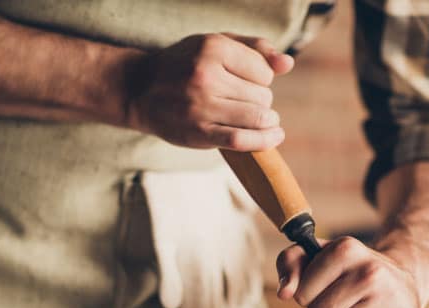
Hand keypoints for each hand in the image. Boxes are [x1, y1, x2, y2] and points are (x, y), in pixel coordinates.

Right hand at [126, 33, 293, 149]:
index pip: (264, 71)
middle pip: (263, 96)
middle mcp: (206, 75)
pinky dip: (265, 141)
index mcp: (212, 48)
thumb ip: (255, 49)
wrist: (140, 89)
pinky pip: (242, 140)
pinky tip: (274, 136)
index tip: (246, 82)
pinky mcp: (199, 132)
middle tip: (243, 101)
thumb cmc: (186, 64)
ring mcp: (201, 106)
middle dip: (261, 100)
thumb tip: (288, 64)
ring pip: (258, 117)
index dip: (262, 79)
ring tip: (261, 118)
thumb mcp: (216, 44)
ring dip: (266, 120)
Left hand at [276, 237, 428, 307]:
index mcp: (345, 248)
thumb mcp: (317, 257)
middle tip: (343, 305)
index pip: (302, 294)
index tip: (326, 288)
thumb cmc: (350, 272)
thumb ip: (290, 263)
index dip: (309, 297)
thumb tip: (285, 293)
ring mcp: (390, 296)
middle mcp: (370, 270)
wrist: (402, 281)